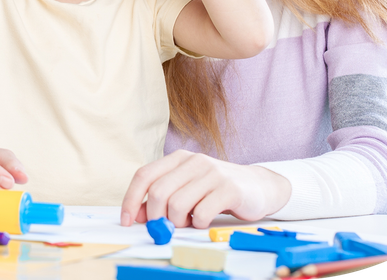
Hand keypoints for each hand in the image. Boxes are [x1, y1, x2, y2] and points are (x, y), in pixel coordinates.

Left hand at [119, 150, 290, 228]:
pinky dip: (198, 224)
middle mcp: (194, 161)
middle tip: (167, 226)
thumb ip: (161, 200)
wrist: (258, 187)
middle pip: (159, 193)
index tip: (127, 220)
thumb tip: (137, 216)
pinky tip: (205, 220)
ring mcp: (212, 173)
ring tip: (189, 221)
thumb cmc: (216, 190)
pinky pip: (201, 213)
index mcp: (179, 158)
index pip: (144, 175)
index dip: (131, 199)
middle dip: (157, 217)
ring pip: (177, 205)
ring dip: (179, 222)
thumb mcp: (187, 190)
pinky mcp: (229, 188)